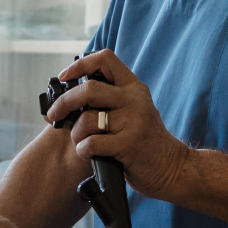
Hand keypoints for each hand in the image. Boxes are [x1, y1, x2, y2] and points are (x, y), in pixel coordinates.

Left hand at [47, 49, 187, 197]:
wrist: (173, 168)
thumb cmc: (143, 141)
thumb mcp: (132, 111)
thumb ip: (107, 101)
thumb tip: (65, 100)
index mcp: (133, 88)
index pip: (105, 59)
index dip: (80, 64)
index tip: (65, 77)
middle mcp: (134, 100)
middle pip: (89, 89)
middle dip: (65, 103)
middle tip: (54, 115)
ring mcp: (134, 121)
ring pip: (87, 119)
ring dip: (75, 133)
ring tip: (81, 142)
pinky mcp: (130, 144)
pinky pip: (92, 142)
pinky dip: (83, 150)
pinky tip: (89, 154)